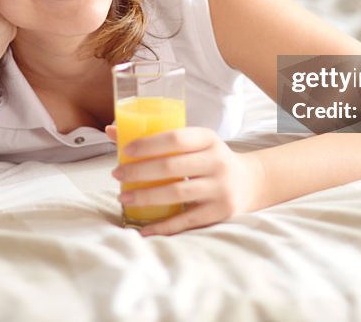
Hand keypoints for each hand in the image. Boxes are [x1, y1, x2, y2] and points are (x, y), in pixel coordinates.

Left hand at [107, 125, 264, 236]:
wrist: (249, 182)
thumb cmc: (209, 159)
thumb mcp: (193, 143)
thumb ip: (157, 138)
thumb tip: (111, 130)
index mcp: (208, 138)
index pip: (175, 137)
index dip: (148, 144)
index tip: (125, 150)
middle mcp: (217, 161)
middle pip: (171, 166)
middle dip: (139, 171)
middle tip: (116, 174)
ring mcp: (220, 188)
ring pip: (176, 194)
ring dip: (146, 197)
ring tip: (124, 197)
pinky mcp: (220, 212)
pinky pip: (186, 221)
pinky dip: (163, 227)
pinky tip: (144, 229)